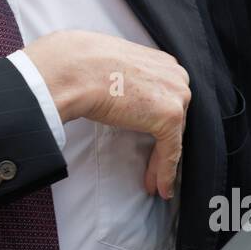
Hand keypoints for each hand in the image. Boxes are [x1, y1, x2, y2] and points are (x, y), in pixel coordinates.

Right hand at [22, 30, 190, 199]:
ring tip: (154, 183)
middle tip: (153, 165)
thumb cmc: (81, 66)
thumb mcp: (112, 64)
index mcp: (162, 61)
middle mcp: (175, 75)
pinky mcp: (169, 117)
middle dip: (163, 142)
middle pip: (174, 118)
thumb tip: (117, 88)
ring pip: (173, 136)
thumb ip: (126, 77)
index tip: (151, 139)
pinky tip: (160, 188)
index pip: (167, 97)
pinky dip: (165, 172)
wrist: (74, 72)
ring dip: (162, 162)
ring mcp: (175, 95)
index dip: (158, 121)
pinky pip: (171, 152)